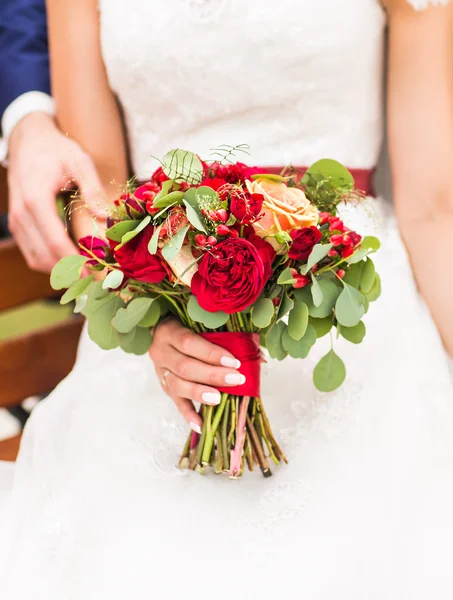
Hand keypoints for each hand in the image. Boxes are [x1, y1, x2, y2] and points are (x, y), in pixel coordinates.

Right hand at [7, 112, 104, 271]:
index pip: (54, 241)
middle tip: (97, 279)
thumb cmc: (57, 150)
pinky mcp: (18, 226)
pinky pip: (32, 254)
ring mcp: (17, 222)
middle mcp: (22, 214)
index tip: (94, 274)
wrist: (28, 140)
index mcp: (36, 199)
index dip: (74, 262)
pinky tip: (73, 262)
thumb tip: (105, 217)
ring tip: (88, 274)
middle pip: (44, 256)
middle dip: (70, 272)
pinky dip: (51, 263)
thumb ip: (92, 189)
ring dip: (61, 271)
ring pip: (36, 260)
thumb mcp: (79, 162)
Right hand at [150, 319, 244, 432]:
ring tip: (218, 399)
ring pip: (177, 385)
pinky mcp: (164, 387)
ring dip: (200, 393)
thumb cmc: (187, 325)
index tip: (234, 362)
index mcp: (169, 331)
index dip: (211, 354)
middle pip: (184, 367)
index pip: (189, 343)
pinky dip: (188, 415)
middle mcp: (161, 352)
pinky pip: (175, 403)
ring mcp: (160, 371)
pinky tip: (201, 425)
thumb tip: (257, 355)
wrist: (160, 331)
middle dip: (212, 375)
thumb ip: (223, 335)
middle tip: (236, 380)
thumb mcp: (199, 323)